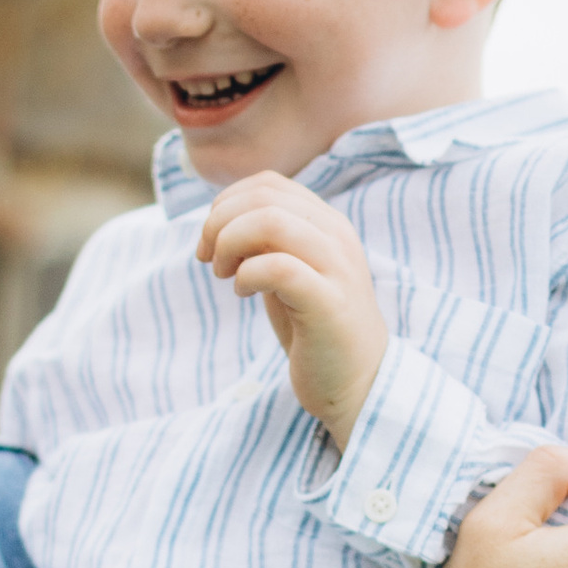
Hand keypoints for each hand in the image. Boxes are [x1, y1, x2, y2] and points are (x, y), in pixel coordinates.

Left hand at [195, 176, 390, 448]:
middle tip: (209, 260)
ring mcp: (337, 267)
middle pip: (263, 198)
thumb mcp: (287, 273)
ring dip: (230, 244)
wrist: (359, 383)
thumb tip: (218, 221)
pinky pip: (278, 267)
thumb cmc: (315, 328)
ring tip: (224, 275)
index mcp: (326, 223)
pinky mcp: (328, 303)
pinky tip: (243, 293)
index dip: (226, 204)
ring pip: (270, 222)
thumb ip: (265, 243)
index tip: (210, 242)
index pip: (268, 184)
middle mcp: (336, 236)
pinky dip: (247, 275)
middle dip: (219, 224)